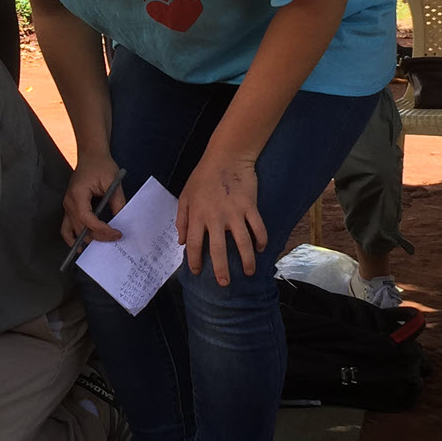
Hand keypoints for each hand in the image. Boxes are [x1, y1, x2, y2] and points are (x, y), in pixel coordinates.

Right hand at [63, 156, 125, 246]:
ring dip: (87, 239)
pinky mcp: (69, 207)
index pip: (87, 219)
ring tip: (101, 246)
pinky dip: (71, 238)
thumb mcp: (113, 181)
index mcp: (78, 194)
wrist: (91, 155)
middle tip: (115, 238)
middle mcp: (69, 202)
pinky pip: (66, 227)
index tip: (116, 233)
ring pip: (73, 230)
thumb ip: (117, 201)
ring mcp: (67, 206)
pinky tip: (79, 247)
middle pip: (81, 227)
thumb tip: (121, 220)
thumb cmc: (101, 165)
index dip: (101, 229)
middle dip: (99, 236)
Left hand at [176, 153, 264, 285]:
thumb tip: (180, 242)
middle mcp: (215, 217)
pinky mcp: (250, 206)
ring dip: (247, 260)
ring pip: (242, 242)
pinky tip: (261, 248)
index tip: (197, 271)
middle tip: (224, 283)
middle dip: (221, 269)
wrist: (227, 156)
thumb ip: (181, 219)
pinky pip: (258, 227)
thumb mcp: (185, 195)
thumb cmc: (203, 176)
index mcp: (197, 215)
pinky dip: (261, 239)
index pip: (193, 244)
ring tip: (249, 272)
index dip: (194, 261)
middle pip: (218, 250)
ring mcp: (234, 213)